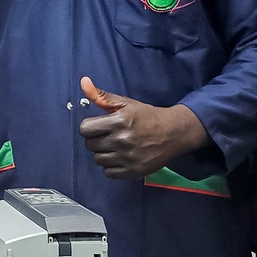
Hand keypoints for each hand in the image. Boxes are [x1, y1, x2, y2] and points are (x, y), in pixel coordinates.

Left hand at [77, 77, 208, 178]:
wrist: (174, 132)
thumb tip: (83, 82)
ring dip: (103, 153)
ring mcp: (128, 157)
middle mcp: (123, 140)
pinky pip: (109, 173)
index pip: (85, 129)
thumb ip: (101, 96)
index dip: (89, 127)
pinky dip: (111, 167)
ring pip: (97, 160)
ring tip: (114, 146)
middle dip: (96, 139)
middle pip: (90, 145)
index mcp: (119, 121)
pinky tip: (120, 157)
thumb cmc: (147, 116)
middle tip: (108, 136)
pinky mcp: (134, 171)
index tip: (97, 126)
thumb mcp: (126, 103)